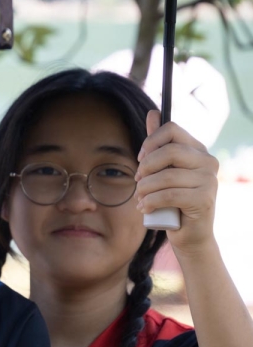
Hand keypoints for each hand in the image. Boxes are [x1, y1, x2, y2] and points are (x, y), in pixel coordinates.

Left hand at [135, 110, 219, 253]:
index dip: (150, 141)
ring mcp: (209, 181)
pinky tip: (145, 208)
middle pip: (168, 151)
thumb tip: (152, 112)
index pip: (172, 129)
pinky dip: (150, 201)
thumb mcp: (163, 170)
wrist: (190, 234)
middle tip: (137, 182)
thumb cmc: (173, 200)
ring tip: (140, 198)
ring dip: (144, 189)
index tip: (139, 159)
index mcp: (198, 150)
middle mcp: (208, 162)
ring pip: (165, 176)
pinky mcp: (204, 200)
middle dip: (145, 167)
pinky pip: (168, 195)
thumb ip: (158, 143)